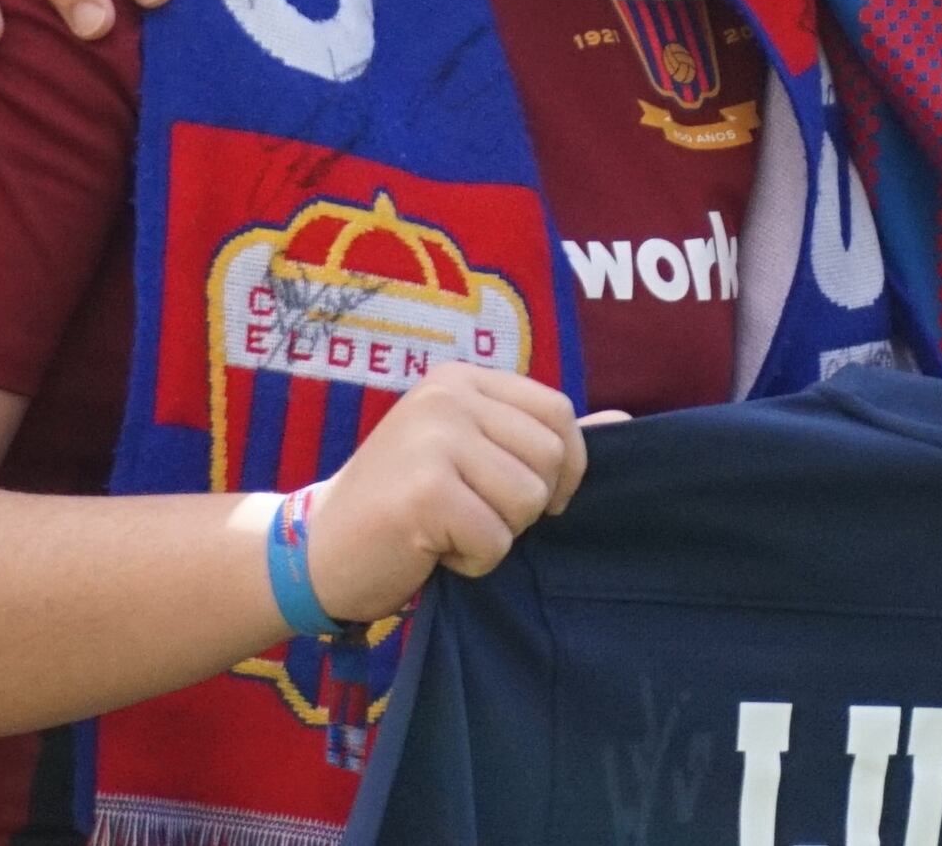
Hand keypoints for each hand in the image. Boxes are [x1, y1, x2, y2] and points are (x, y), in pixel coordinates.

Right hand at [298, 367, 588, 623]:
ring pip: (528, 501)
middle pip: (550, 457)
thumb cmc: (402, 507)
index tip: (530, 497)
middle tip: (471, 514)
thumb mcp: (471, 455)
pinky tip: (432, 550)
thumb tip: (626, 421)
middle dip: (525, 506)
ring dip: (497, 535)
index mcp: (461, 379)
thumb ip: (538, 436)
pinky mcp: (425, 491)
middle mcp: (447, 396)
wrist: (315, 550)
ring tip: (448, 529)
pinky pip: (495, 540)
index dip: (563, 466)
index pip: (558, 411)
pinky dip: (472, 562)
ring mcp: (433, 439)